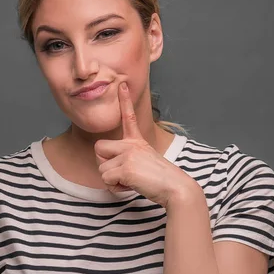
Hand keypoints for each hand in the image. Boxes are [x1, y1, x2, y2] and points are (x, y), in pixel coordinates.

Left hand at [94, 82, 194, 207]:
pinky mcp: (126, 167)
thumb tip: (109, 166)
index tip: (123, 84)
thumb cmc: (160, 179)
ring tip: (131, 181)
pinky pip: (107, 179)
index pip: (129, 117)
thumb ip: (127, 158)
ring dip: (112, 180)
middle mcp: (131, 144)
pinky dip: (116, 188)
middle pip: (98, 148)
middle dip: (104, 164)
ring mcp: (128, 154)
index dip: (124, 101)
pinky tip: (131, 186)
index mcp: (137, 141)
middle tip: (122, 173)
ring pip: (102, 168)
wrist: (175, 188)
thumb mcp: (143, 162)